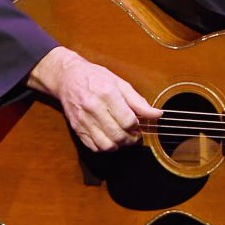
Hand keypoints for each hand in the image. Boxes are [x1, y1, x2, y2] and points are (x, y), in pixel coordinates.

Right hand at [27, 46, 162, 151]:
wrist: (68, 77)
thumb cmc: (96, 77)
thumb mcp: (120, 83)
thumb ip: (139, 101)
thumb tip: (157, 114)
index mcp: (107, 93)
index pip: (128, 120)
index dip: (137, 126)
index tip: (138, 124)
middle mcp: (93, 107)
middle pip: (118, 135)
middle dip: (131, 139)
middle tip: (134, 135)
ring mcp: (83, 119)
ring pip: (106, 145)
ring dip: (119, 146)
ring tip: (123, 138)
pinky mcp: (76, 128)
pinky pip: (93, 147)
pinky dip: (105, 147)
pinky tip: (109, 139)